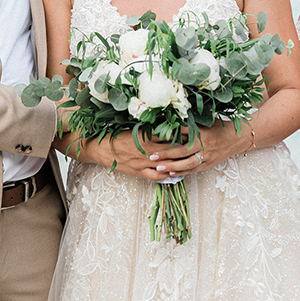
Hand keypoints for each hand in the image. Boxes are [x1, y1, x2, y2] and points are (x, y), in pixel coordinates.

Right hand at [68, 130, 197, 181]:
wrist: (102, 148)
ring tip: (191, 162)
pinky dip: (167, 176)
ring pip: (166, 165)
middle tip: (197, 148)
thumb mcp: (134, 128)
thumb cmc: (117, 135)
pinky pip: (156, 177)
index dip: (181, 135)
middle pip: (170, 151)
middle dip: (184, 150)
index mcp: (145, 137)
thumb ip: (149, 128)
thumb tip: (165, 124)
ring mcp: (143, 163)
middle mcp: (146, 151)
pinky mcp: (139, 172)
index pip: (168, 135)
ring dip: (178, 164)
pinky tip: (176, 175)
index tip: (193, 132)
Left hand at [151, 121, 249, 176]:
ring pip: (187, 164)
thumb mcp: (203, 123)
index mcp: (200, 132)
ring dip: (172, 167)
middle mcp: (203, 145)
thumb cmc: (218, 127)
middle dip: (166, 154)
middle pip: (182, 151)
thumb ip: (187, 126)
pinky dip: (182, 172)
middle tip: (152, 156)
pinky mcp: (209, 164)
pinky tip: (171, 174)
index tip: (153, 137)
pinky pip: (194, 170)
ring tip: (159, 169)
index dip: (167, 135)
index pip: (180, 133)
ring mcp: (207, 156)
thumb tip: (169, 126)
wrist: (237, 138)